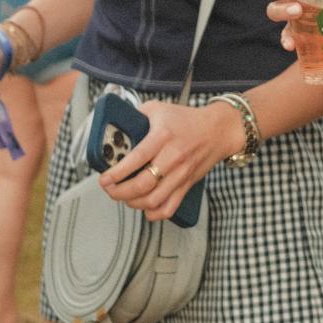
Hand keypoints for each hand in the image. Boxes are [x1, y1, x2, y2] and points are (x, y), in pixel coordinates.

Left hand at [99, 98, 238, 221]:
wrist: (218, 130)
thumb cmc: (187, 120)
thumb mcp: (159, 108)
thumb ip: (137, 115)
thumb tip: (117, 126)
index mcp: (163, 136)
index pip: (136, 159)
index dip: (117, 172)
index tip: (104, 178)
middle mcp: (172, 157)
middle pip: (142, 185)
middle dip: (119, 192)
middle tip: (109, 188)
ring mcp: (180, 174)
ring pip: (153, 200)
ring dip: (133, 203)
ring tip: (124, 196)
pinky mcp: (186, 185)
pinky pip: (169, 208)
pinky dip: (153, 213)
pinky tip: (144, 206)